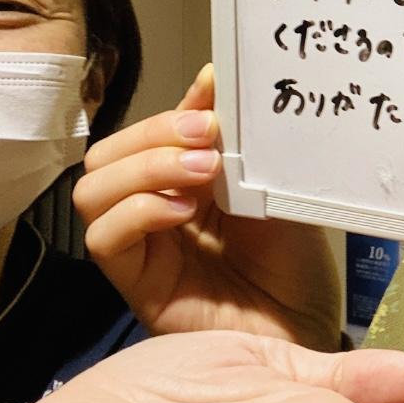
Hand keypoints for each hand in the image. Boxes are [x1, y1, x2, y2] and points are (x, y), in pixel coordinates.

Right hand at [74, 65, 341, 349]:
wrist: (309, 325)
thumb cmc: (297, 261)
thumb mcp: (272, 184)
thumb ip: (241, 139)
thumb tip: (214, 76)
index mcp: (188, 180)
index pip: (153, 129)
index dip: (177, 106)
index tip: (214, 93)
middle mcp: (156, 209)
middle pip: (109, 154)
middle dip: (153, 132)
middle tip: (206, 135)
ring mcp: (143, 247)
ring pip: (94, 189)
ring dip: (144, 167)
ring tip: (200, 171)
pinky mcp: (137, 285)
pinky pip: (104, 239)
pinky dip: (138, 211)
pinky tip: (182, 212)